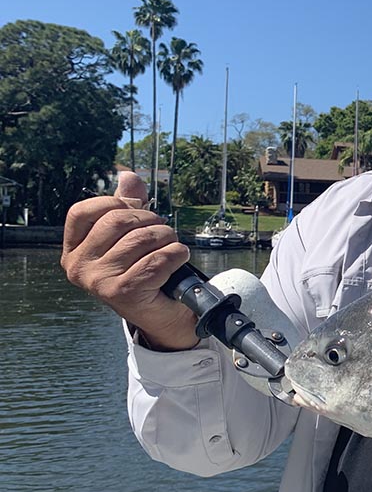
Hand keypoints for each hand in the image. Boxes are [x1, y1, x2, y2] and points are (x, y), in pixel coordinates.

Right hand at [61, 171, 199, 350]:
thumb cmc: (145, 271)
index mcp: (73, 250)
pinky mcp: (122, 293)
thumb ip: (127, 205)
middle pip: (118, 220)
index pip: (82, 211)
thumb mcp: (131, 235)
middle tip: (163, 233)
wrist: (164, 315)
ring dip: (168, 238)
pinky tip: (178, 260)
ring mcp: (98, 281)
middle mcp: (78, 267)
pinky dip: (176, 255)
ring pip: (142, 238)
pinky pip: (157, 259)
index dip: (115, 202)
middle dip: (151, 221)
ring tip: (171, 248)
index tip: (137, 210)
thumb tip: (128, 176)